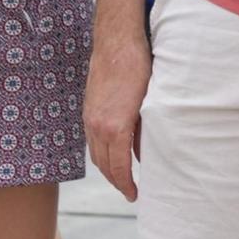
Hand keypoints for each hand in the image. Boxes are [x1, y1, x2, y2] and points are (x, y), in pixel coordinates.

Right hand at [85, 28, 151, 201]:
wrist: (116, 42)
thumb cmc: (139, 68)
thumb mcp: (150, 102)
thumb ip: (146, 131)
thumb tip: (146, 154)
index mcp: (115, 127)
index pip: (119, 168)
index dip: (126, 185)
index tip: (135, 195)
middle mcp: (98, 126)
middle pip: (104, 166)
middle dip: (116, 182)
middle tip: (130, 192)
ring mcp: (90, 118)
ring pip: (95, 154)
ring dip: (107, 169)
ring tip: (122, 178)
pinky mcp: (88, 110)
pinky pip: (91, 140)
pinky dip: (101, 152)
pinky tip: (112, 153)